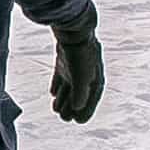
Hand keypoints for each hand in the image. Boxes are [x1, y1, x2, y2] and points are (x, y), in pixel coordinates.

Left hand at [51, 1, 104, 123]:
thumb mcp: (81, 76)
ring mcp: (76, 64)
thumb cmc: (80, 53)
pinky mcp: (65, 57)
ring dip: (64, 98)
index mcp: (96, 76)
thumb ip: (79, 93)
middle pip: (80, 93)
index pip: (93, 98)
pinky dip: (59, 85)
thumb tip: (78, 109)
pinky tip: (53, 93)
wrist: (73, 27)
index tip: (79, 122)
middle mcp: (88, 71)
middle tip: (64, 119)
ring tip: (56, 109)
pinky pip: (62, 75)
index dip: (87, 110)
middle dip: (72, 106)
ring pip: (70, 85)